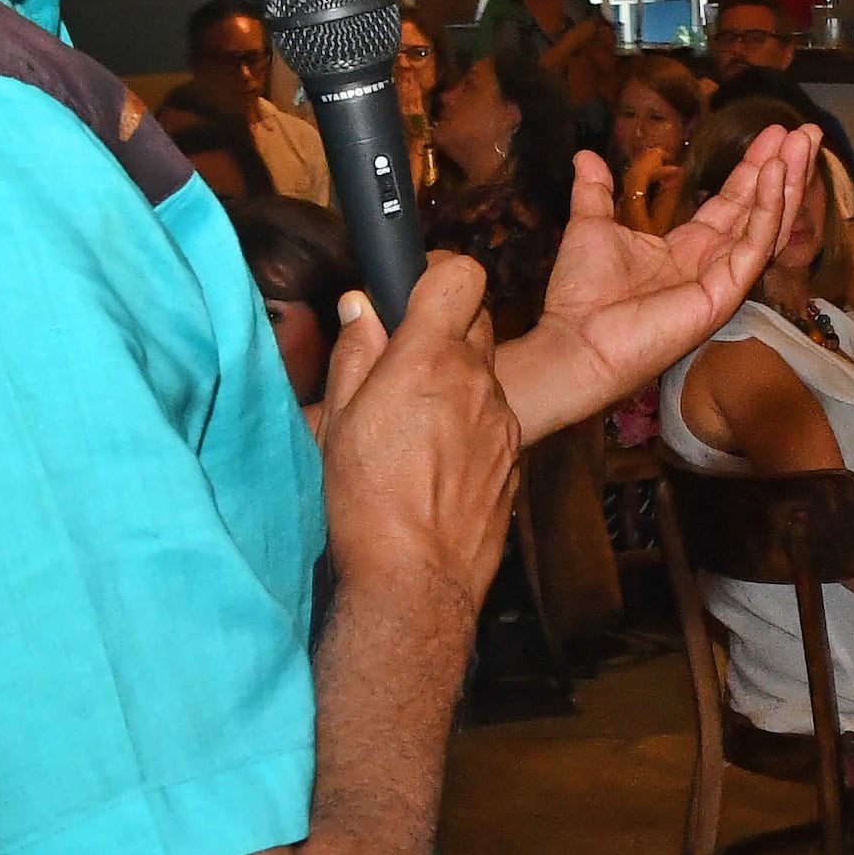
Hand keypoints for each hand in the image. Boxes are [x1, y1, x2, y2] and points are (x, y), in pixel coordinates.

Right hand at [314, 257, 520, 612]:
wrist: (416, 580)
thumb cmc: (366, 500)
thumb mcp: (340, 419)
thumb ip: (356, 352)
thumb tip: (362, 306)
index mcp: (430, 359)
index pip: (462, 274)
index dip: (438, 274)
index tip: (414, 291)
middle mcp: (477, 380)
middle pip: (478, 320)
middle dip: (446, 328)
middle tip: (406, 360)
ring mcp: (502, 420)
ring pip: (486, 373)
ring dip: (458, 379)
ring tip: (417, 423)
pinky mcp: (513, 457)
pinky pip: (494, 417)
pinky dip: (471, 422)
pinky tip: (438, 459)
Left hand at [498, 126, 814, 436]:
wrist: (574, 341)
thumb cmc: (582, 295)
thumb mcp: (591, 226)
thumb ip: (596, 191)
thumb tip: (586, 155)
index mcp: (687, 248)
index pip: (733, 202)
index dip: (753, 169)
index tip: (774, 133)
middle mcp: (713, 262)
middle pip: (759, 208)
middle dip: (783, 169)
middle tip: (808, 131)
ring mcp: (723, 280)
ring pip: (767, 225)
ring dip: (786, 182)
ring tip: (804, 143)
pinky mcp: (724, 294)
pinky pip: (754, 246)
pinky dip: (768, 209)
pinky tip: (774, 174)